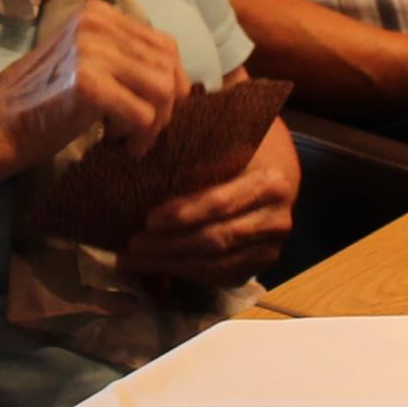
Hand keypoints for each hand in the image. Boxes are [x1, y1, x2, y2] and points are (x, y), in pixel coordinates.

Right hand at [0, 0, 190, 170]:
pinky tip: (117, 144)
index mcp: (98, 13)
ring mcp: (91, 51)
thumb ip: (125, 56)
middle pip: (168, 67)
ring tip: (130, 140)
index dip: (170, 83)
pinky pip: (143, 115)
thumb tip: (178, 78)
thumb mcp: (87, 60)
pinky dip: (139, 137)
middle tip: (144, 132)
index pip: (164, 45)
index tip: (153, 111)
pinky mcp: (89, 84)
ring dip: (154, 124)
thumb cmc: (45, 100)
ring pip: (162, 91)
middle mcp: (96, 24)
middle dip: (166, 107)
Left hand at [119, 118, 299, 286]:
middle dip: (168, 246)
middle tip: (129, 245)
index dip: (183, 214)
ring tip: (132, 258)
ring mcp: (272, 244)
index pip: (220, 203)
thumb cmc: (242, 141)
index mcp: (271, 180)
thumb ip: (195, 134)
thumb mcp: (226, 131)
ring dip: (170, 264)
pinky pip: (221, 276)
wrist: (277, 160)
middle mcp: (278, 217)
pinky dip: (185, 274)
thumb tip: (145, 130)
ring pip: (215, 264)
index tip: (148, 218)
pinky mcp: (261, 261)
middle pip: (215, 239)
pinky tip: (156, 268)